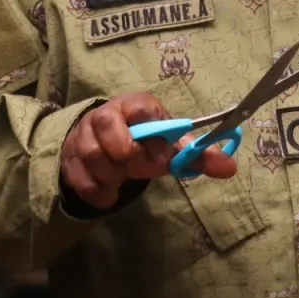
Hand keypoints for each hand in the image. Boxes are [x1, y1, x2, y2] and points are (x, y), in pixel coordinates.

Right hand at [60, 92, 237, 207]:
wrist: (104, 144)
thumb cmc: (143, 140)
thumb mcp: (170, 143)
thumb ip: (197, 155)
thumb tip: (229, 168)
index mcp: (136, 105)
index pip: (143, 110)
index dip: (153, 137)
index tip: (162, 157)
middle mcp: (106, 114)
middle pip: (111, 131)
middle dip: (131, 158)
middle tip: (141, 167)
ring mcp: (83, 135)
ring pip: (93, 156)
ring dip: (113, 175)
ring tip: (124, 176)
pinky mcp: (69, 158)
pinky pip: (81, 179)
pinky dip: (99, 192)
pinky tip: (110, 191)